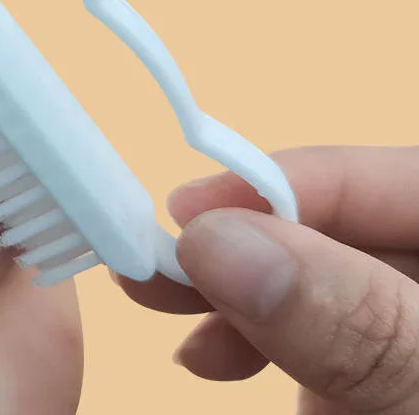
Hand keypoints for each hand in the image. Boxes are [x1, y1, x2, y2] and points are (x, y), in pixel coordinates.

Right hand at [115, 144, 418, 412]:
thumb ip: (351, 319)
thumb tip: (218, 238)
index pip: (394, 179)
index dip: (289, 180)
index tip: (192, 210)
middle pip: (340, 224)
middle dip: (243, 237)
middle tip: (158, 253)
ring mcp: (405, 331)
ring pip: (314, 276)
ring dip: (229, 285)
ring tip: (155, 298)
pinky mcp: (374, 371)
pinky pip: (308, 331)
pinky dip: (249, 335)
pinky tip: (206, 354)